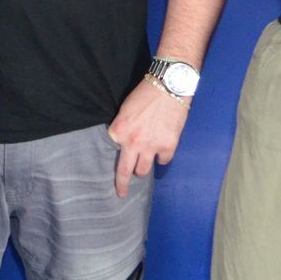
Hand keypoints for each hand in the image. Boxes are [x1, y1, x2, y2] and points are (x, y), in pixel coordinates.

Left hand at [106, 81, 190, 197]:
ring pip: (144, 170)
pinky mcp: (168, 146)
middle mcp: (132, 142)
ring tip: (143, 167)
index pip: (111, 153)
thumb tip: (123, 141)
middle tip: (121, 193)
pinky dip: (162, 157)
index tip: (112, 169)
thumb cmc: (145, 94)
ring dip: (143, 169)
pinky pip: (163, 161)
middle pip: (125, 171)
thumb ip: (123, 128)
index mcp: (119, 131)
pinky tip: (162, 150)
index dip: (114, 158)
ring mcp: (151, 146)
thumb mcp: (125, 110)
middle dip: (122, 185)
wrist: (168, 86)